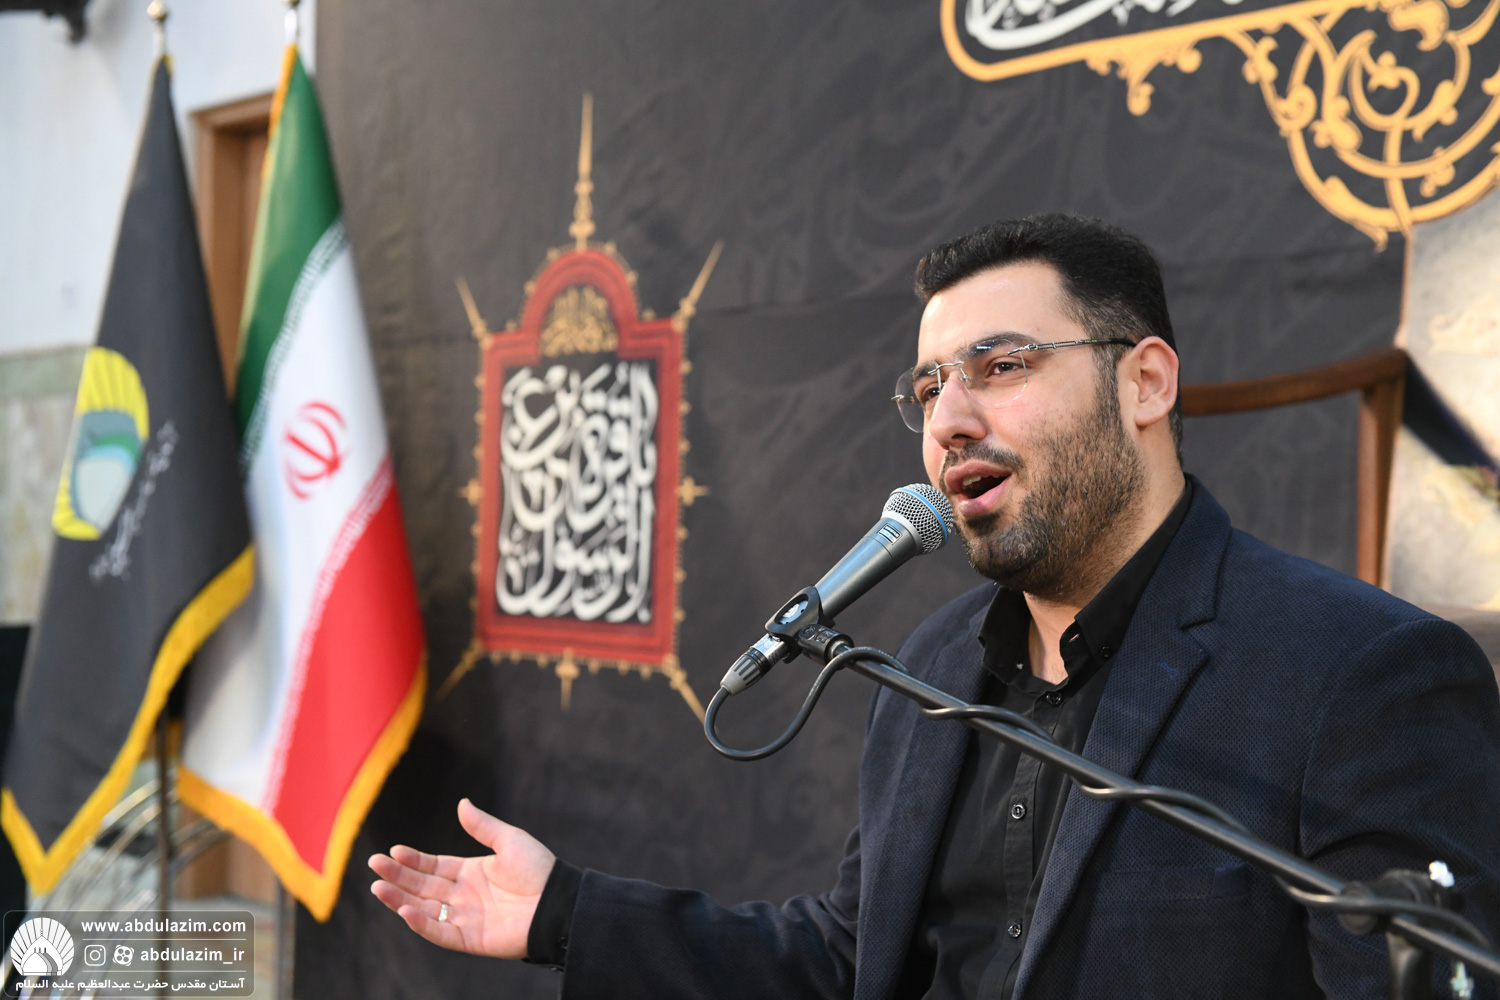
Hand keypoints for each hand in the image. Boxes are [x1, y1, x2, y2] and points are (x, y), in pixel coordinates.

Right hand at [368, 798, 555, 958]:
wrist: (558, 903)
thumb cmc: (539, 870)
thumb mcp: (509, 841)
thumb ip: (483, 826)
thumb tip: (461, 803)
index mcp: (472, 872)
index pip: (434, 866)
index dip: (413, 860)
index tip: (393, 850)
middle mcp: (464, 896)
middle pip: (423, 886)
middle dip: (398, 876)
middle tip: (374, 865)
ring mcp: (466, 918)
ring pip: (425, 909)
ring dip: (400, 899)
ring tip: (378, 887)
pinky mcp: (470, 939)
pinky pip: (440, 932)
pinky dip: (422, 924)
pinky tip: (405, 909)